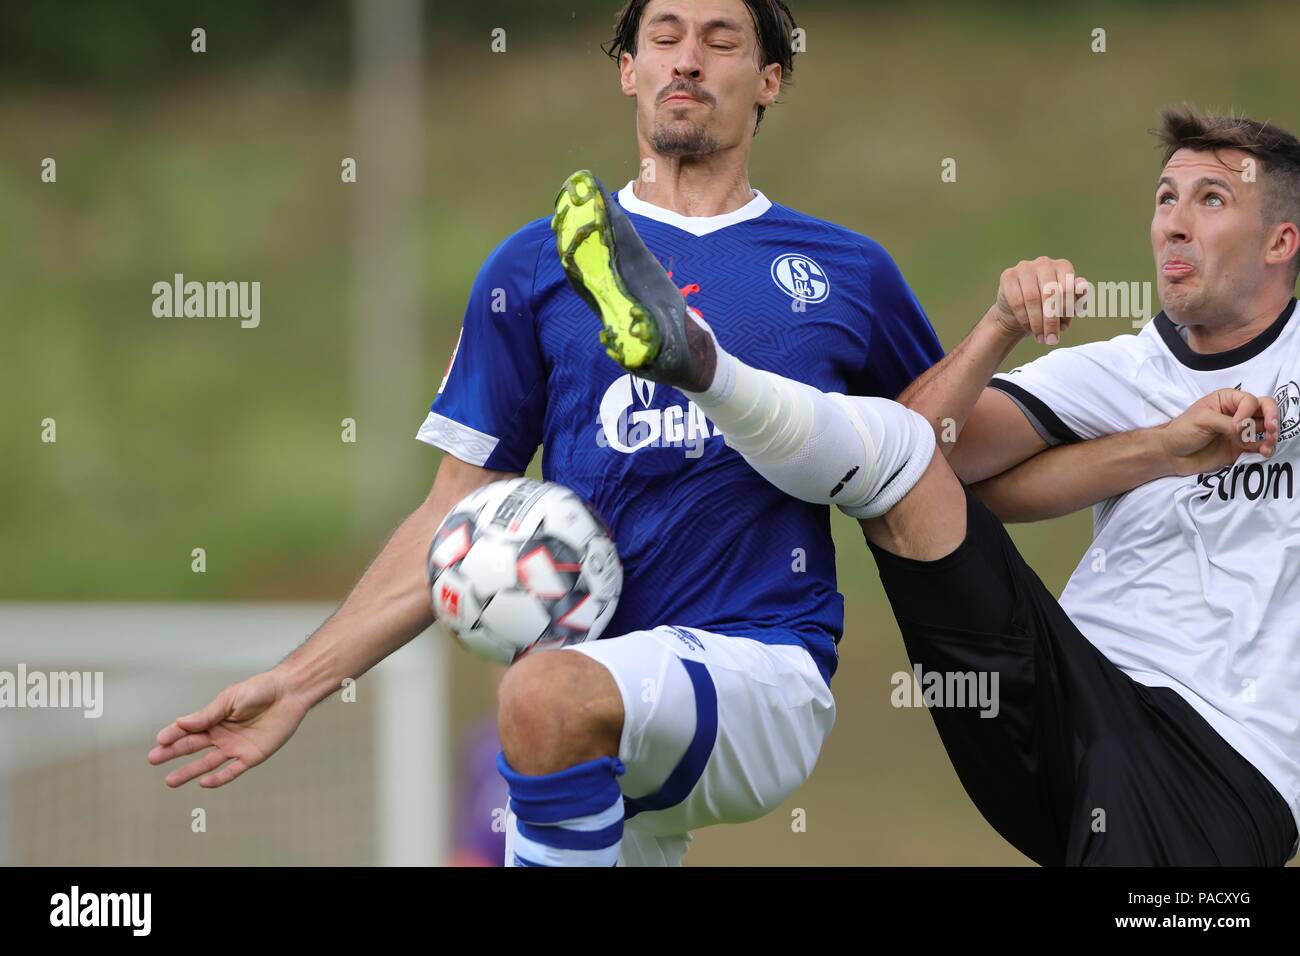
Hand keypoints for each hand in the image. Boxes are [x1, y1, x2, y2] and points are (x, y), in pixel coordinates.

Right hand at [148, 670, 308, 787]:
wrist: (289, 693)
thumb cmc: (260, 690)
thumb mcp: (231, 699)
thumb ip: (208, 714)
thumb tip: (180, 722)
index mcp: (214, 717)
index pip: (188, 728)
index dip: (173, 734)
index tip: (159, 740)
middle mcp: (221, 734)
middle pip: (192, 746)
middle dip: (172, 753)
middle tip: (153, 759)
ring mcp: (235, 746)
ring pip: (207, 762)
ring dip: (189, 772)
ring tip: (170, 781)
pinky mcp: (251, 756)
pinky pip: (233, 771)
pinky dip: (219, 778)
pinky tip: (204, 783)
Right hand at [990, 257, 1089, 345]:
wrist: (1021, 312)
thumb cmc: (1049, 308)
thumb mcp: (1067, 307)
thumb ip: (1078, 298)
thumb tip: (1082, 286)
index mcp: (1063, 266)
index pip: (1068, 287)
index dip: (1066, 310)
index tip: (1064, 329)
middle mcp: (1044, 263)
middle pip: (1050, 293)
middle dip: (1051, 320)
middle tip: (1051, 339)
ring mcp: (1025, 267)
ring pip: (1032, 298)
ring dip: (1037, 322)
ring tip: (1040, 338)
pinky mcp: (1008, 276)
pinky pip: (1016, 300)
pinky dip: (1024, 318)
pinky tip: (1027, 328)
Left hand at [1159, 388, 1280, 476]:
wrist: (1171, 455)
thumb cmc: (1182, 431)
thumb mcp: (1202, 420)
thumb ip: (1227, 423)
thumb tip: (1246, 431)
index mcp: (1227, 400)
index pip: (1250, 401)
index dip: (1247, 412)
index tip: (1236, 426)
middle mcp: (1238, 413)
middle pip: (1265, 410)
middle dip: (1272, 418)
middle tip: (1272, 429)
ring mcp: (1241, 431)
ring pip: (1266, 429)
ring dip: (1272, 435)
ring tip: (1269, 443)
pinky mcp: (1241, 448)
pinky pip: (1260, 446)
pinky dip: (1265, 448)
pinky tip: (1264, 452)